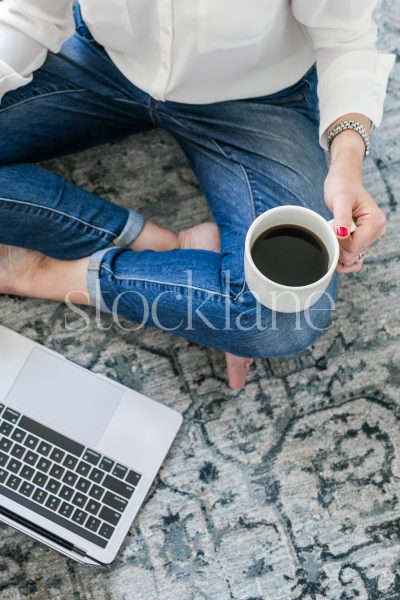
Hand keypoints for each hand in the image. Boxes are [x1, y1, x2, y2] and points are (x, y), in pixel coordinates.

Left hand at [324, 131, 386, 273]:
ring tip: (335, 233)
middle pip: (353, 254)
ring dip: (340, 251)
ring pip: (353, 258)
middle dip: (339, 246)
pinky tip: (336, 248)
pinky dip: (344, 256)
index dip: (339, 243)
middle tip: (333, 227)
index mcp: (375, 222)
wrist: (344, 181)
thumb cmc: (342, 186)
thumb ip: (342, 217)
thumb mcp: (340, 199)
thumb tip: (342, 234)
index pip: (354, 248)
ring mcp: (372, 236)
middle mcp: (378, 230)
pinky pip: (355, 257)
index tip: (333, 227)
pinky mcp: (365, 238)